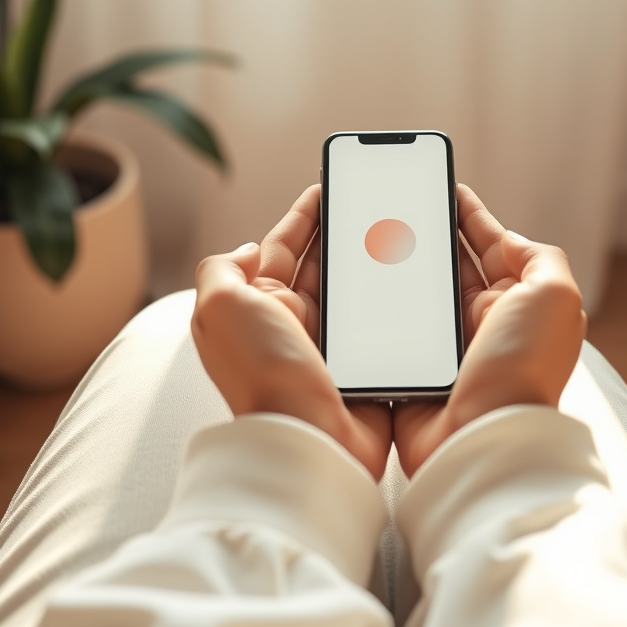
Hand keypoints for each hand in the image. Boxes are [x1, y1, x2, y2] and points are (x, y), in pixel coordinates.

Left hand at [192, 185, 391, 479]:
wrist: (306, 439)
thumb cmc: (262, 374)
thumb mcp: (218, 306)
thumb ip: (221, 267)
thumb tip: (246, 250)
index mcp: (254, 306)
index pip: (281, 247)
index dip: (304, 216)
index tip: (328, 187)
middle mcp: (288, 325)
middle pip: (320, 265)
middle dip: (342, 232)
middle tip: (370, 203)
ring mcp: (325, 347)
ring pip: (350, 292)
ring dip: (368, 265)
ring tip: (395, 234)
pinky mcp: (357, 368)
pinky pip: (376, 325)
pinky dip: (391, 304)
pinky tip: (408, 284)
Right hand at [393, 184, 585, 476]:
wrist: (484, 435)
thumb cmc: (523, 367)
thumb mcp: (556, 296)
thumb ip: (539, 257)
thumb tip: (508, 239)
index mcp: (516, 304)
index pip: (490, 247)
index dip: (468, 216)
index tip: (444, 188)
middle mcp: (483, 325)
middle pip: (451, 267)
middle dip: (429, 235)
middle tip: (401, 206)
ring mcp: (447, 350)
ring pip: (420, 296)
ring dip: (400, 269)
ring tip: (374, 237)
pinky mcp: (415, 373)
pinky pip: (392, 332)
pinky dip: (378, 311)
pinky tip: (360, 288)